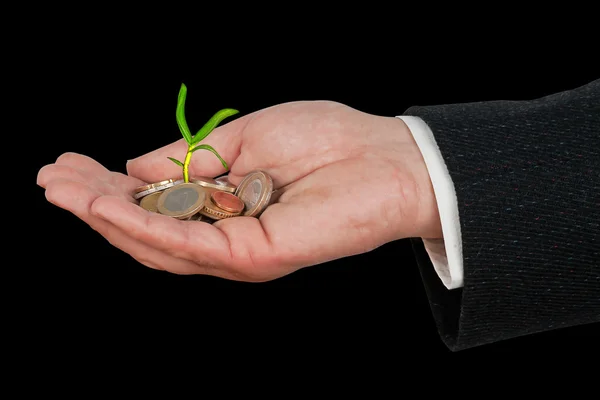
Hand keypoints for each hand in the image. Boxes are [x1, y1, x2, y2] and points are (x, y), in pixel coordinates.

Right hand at [37, 101, 440, 280]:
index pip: (155, 207)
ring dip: (105, 216)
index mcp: (224, 208)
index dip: (109, 189)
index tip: (69, 164)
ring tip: (62, 190)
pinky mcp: (255, 257)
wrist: (387, 156)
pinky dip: (143, 225)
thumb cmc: (325, 140)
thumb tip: (134, 165)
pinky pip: (188, 244)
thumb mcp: (243, 137)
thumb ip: (189, 159)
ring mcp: (239, 253)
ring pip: (157, 244)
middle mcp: (227, 237)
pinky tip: (104, 203)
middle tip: (50, 179)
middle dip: (95, 204)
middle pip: (147, 231)